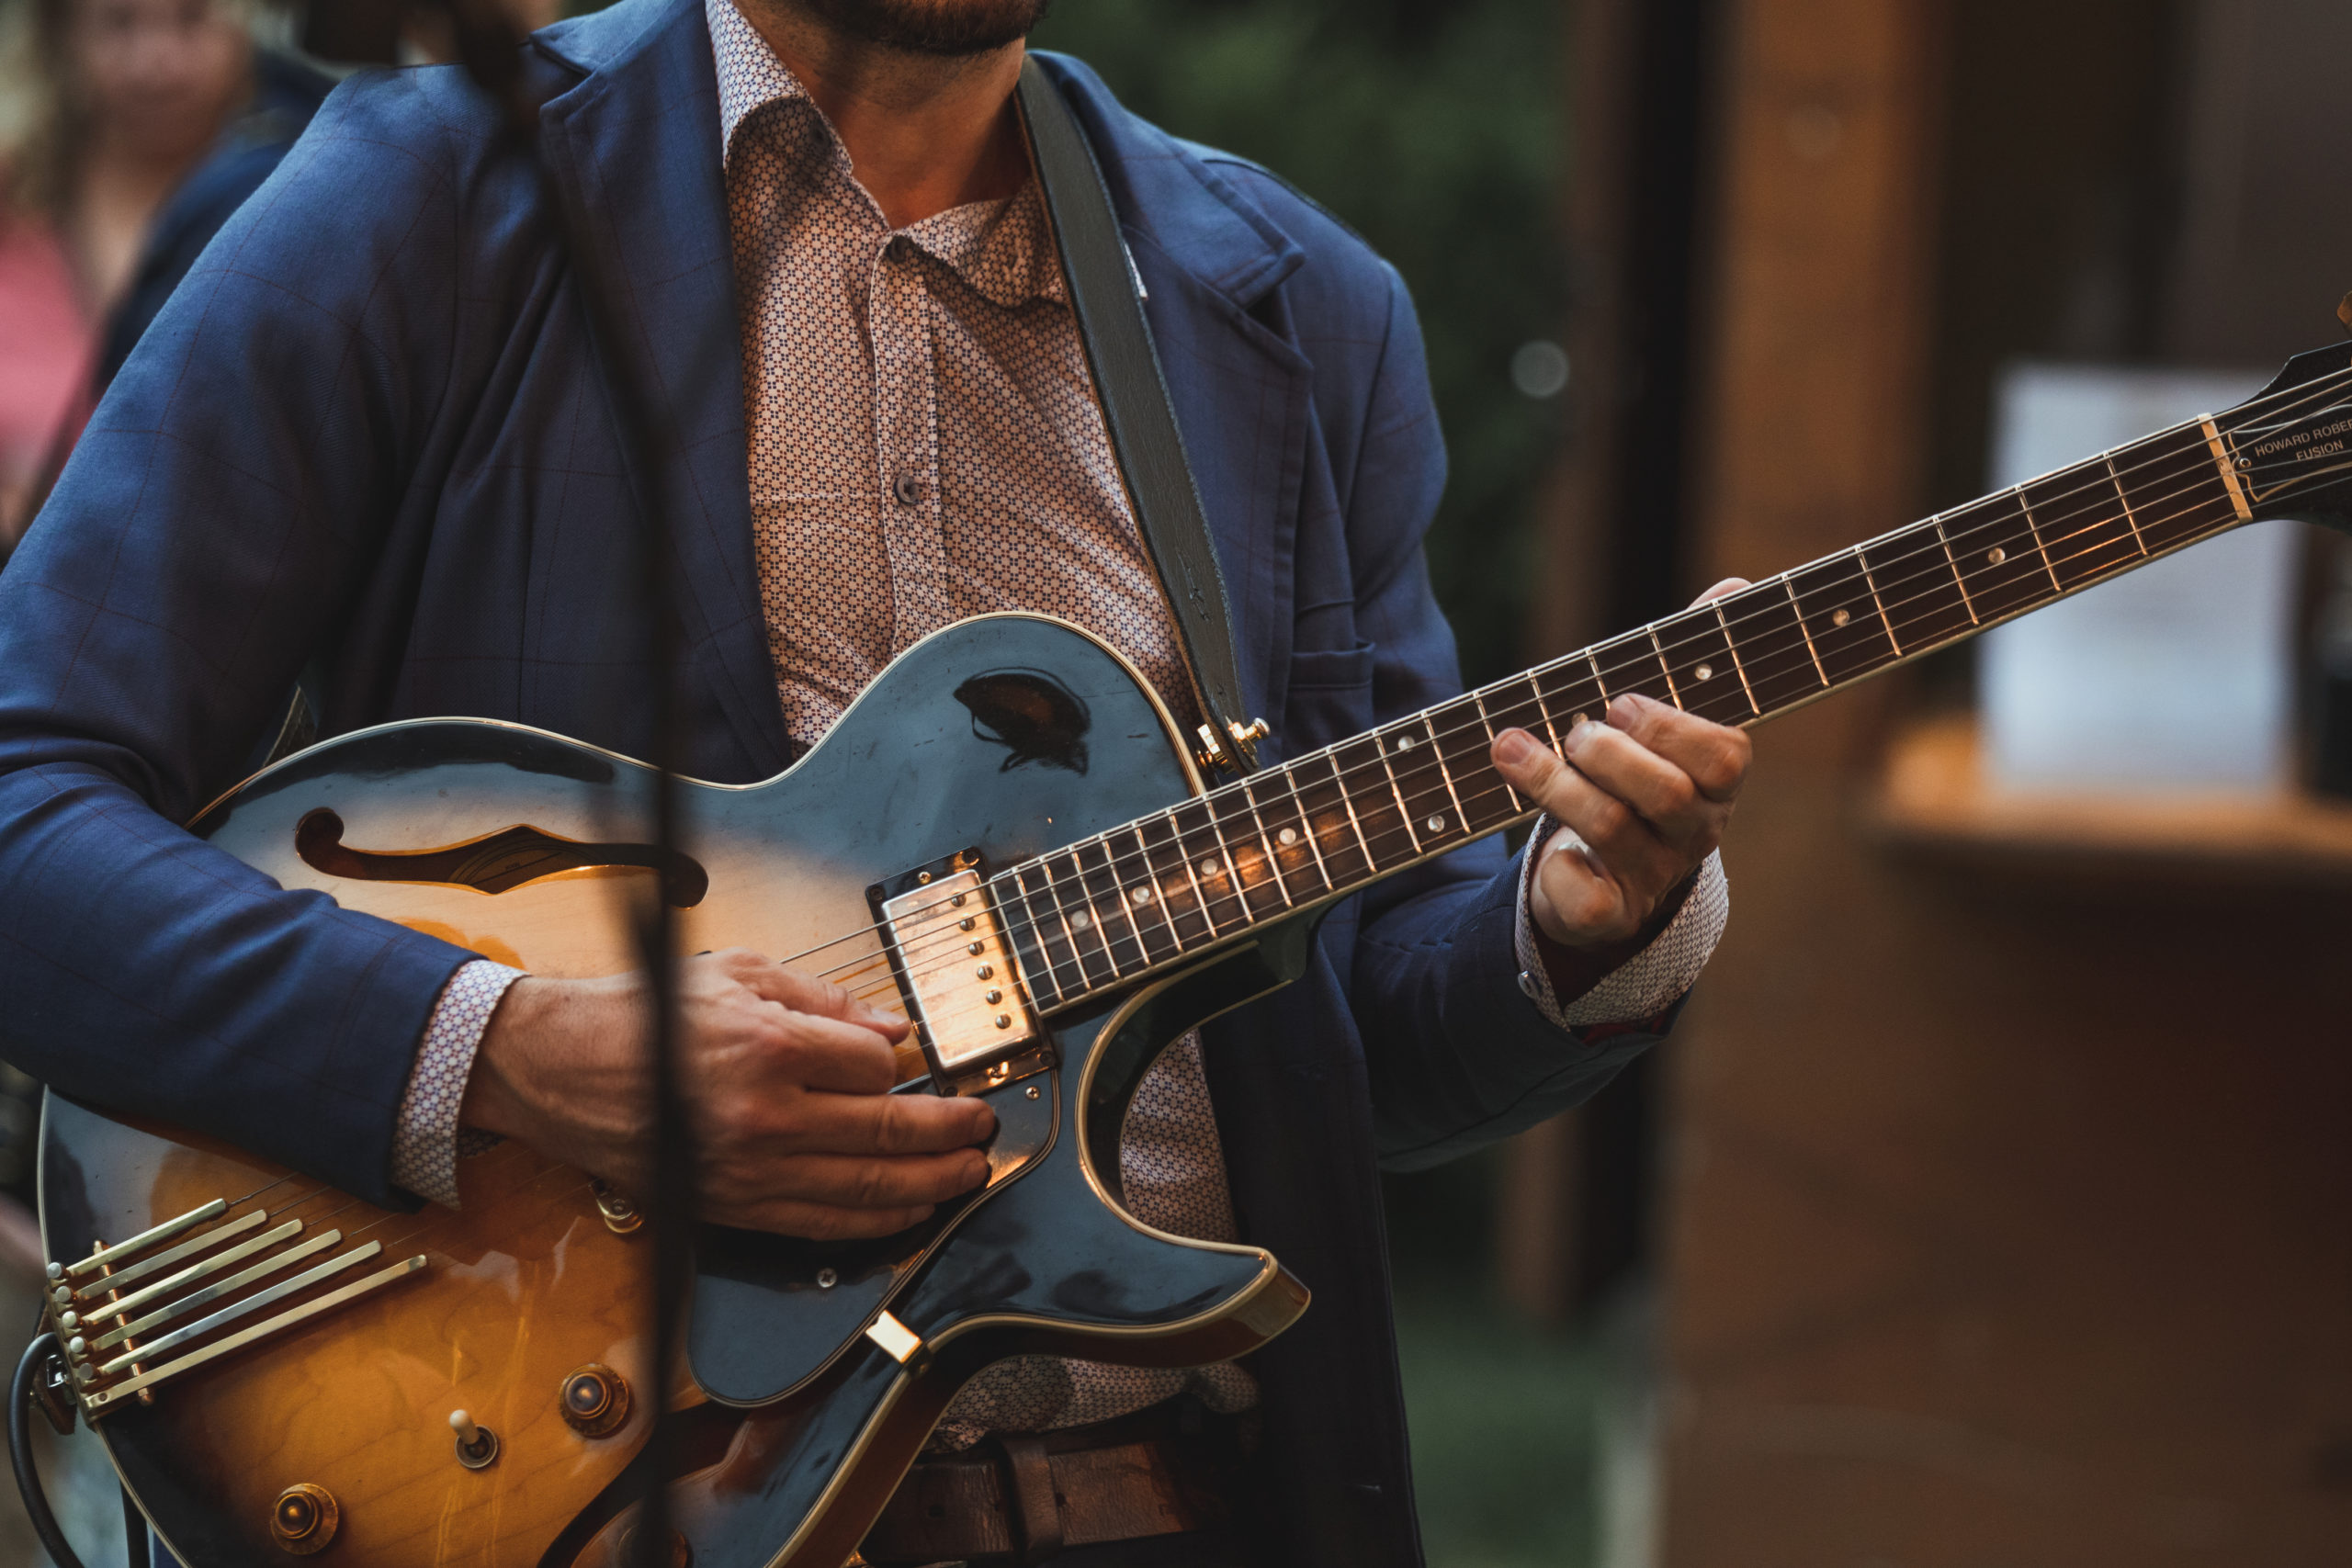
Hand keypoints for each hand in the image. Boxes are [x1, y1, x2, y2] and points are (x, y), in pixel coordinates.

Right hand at [461, 949, 994, 1238]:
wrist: (557, 1069)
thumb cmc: (643, 1014)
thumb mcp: (738, 975)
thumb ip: (824, 1000)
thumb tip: (890, 1029)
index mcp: (769, 1048)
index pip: (876, 1067)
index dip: (901, 1064)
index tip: (911, 1060)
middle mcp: (764, 1116)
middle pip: (885, 1133)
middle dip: (948, 1135)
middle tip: (984, 1129)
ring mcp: (748, 1170)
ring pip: (863, 1190)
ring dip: (928, 1185)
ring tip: (968, 1174)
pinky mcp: (730, 1207)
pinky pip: (819, 1225)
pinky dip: (873, 1222)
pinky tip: (907, 1210)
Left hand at [1491, 579, 1753, 950]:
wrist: (1603, 874)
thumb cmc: (1633, 775)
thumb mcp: (1660, 719)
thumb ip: (1693, 658)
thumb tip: (1737, 586)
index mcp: (1716, 784)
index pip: (1726, 756)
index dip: (1672, 725)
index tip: (1621, 702)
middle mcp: (1693, 833)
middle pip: (1667, 793)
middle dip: (1609, 751)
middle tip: (1576, 729)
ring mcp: (1652, 877)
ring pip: (1612, 829)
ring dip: (1555, 781)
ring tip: (1512, 748)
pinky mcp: (1608, 915)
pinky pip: (1589, 898)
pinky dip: (1558, 867)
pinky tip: (1542, 848)